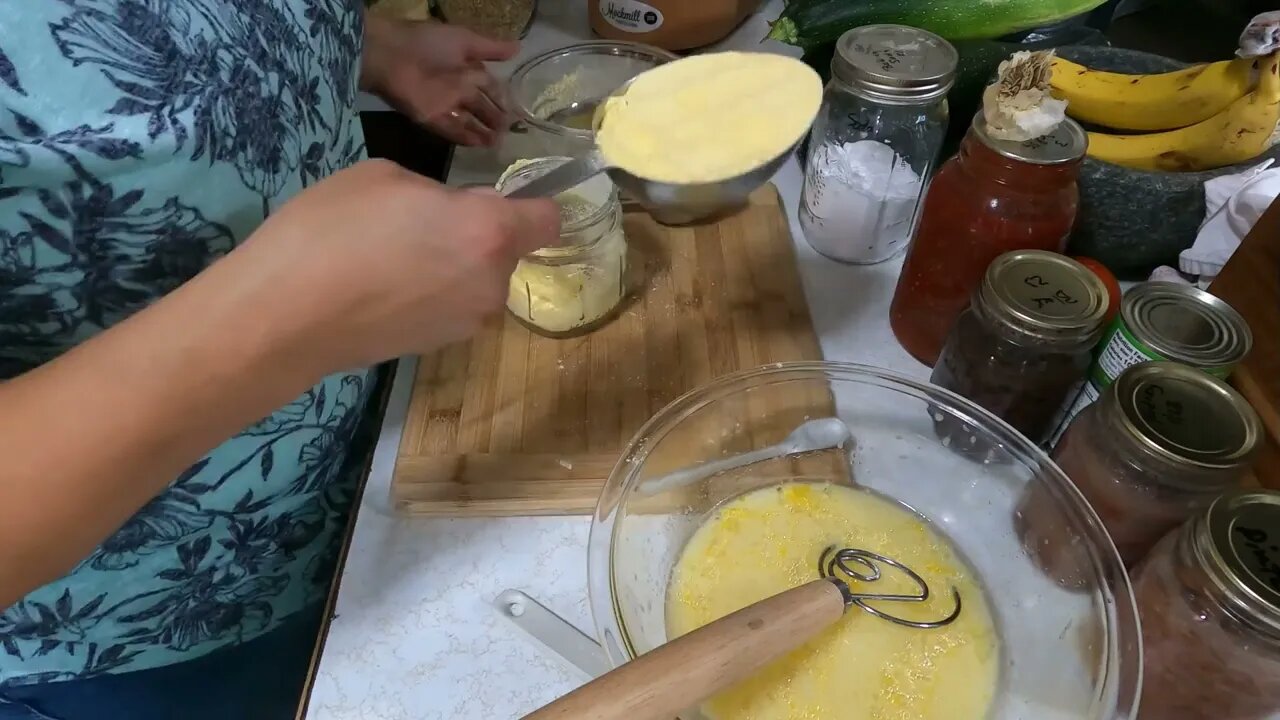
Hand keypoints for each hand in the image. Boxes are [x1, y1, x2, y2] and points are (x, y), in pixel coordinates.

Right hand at [235, 160, 557, 369]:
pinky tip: (381, 289)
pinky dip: (430, 295)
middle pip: (506, 251)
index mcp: (489, 232)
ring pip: (477, 281)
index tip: (495, 199)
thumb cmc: (332, 230)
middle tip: (416, 223)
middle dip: (476, 235)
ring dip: (452, 267)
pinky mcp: (438, 347)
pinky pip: (451, 306)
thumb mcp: (385, 177)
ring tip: (391, 258)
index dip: (529, 206)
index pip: (549, 220)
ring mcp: (468, 322)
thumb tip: (450, 215)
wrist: (284, 316)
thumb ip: (439, 194)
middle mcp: (492, 283)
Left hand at [362, 16, 517, 145]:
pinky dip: (465, 137)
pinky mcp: (430, 118)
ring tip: (499, 142)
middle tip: (511, 131)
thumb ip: (491, 48)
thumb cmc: (428, 43)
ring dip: (483, 131)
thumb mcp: (464, 40)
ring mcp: (444, 104)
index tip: (517, 113)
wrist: (392, 55)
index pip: (490, 87)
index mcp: (466, 68)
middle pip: (481, 107)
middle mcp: (458, 87)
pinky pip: (451, 130)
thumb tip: (519, 48)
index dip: (503, 99)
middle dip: (495, 118)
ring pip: (468, 121)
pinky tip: (480, 144)